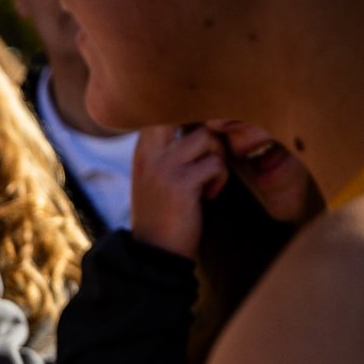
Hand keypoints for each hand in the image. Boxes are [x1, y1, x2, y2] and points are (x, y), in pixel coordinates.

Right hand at [129, 123, 228, 258]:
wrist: (153, 255)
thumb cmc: (164, 214)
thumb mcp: (158, 175)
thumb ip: (172, 149)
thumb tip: (206, 123)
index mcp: (143, 148)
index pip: (166, 109)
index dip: (193, 114)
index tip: (204, 135)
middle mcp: (149, 152)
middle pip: (186, 112)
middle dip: (208, 125)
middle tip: (213, 148)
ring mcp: (163, 167)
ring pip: (206, 137)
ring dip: (217, 157)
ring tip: (210, 180)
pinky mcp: (180, 184)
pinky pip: (215, 164)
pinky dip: (219, 180)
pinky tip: (209, 197)